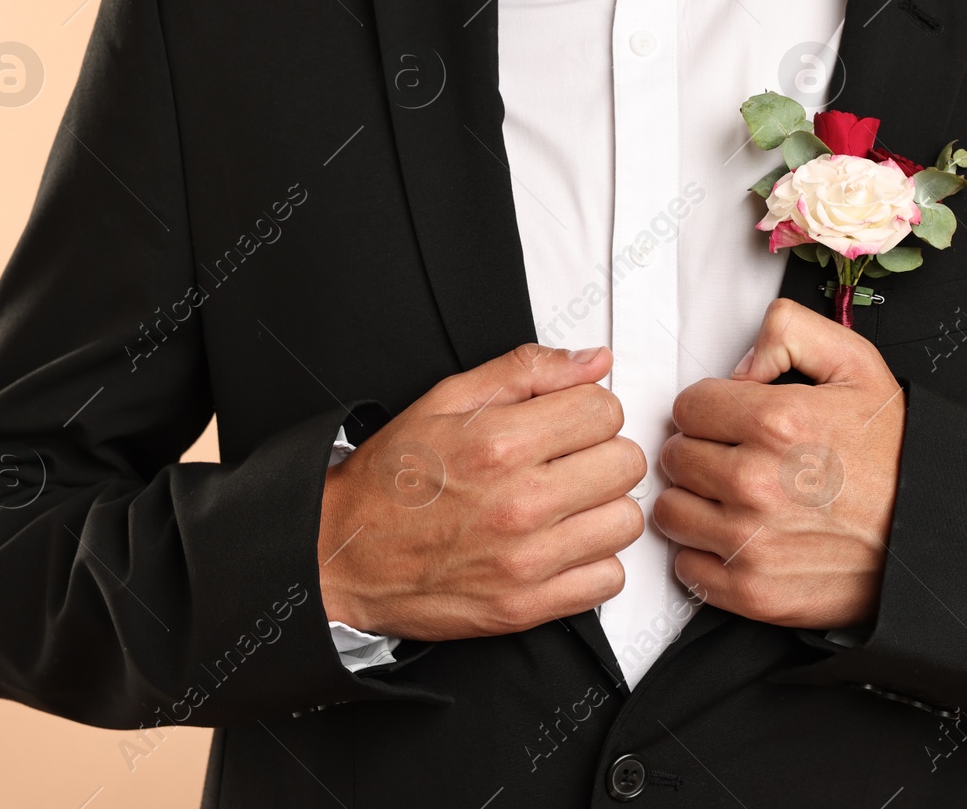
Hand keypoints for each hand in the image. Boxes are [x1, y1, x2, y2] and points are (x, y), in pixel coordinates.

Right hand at [318, 344, 645, 640]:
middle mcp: (520, 502)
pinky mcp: (526, 606)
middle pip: (625, 463)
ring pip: (624, 520)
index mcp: (500, 443)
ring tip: (565, 506)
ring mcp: (526, 560)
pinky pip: (608, 579)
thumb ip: (526, 371)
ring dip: (602, 509)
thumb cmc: (390, 480)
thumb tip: (593, 360)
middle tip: (568, 463)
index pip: (605, 409)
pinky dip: (593, 563)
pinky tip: (561, 546)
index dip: (589, 410)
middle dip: (601, 455)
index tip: (568, 424)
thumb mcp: (445, 400)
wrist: (340, 555)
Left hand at [654, 298, 905, 629]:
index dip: (710, 410)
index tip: (732, 422)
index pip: (687, 407)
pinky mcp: (751, 590)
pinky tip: (740, 538)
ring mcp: (751, 541)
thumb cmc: (893, 456)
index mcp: (776, 421)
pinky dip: (706, 554)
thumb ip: (790, 333)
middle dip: (701, 451)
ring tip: (734, 499)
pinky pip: (687, 567)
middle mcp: (756, 482)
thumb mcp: (856, 365)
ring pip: (671, 511)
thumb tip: (739, 366)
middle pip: (675, 457)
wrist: (931, 536)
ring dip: (696, 503)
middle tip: (737, 458)